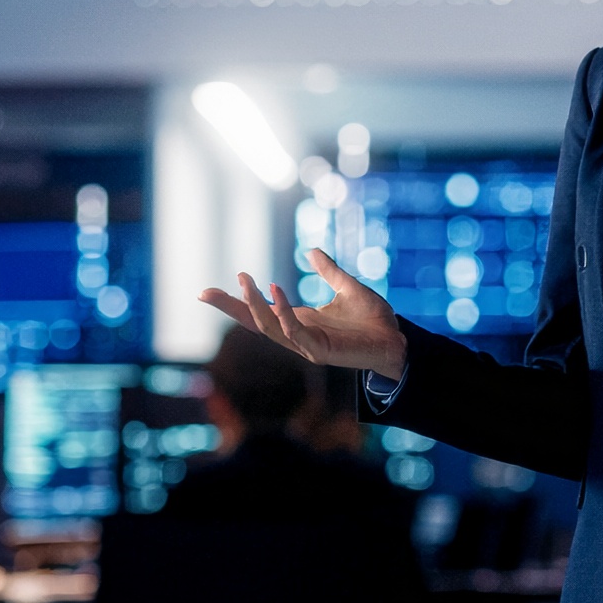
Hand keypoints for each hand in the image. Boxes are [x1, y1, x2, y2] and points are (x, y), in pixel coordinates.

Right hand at [197, 248, 406, 380]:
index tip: (205, 291)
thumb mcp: (347, 287)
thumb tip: (311, 251)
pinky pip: (294, 332)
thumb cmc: (374, 319)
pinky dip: (282, 313)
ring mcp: (306, 344)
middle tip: (206, 292)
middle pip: (253, 323)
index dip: (233, 302)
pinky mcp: (320, 351)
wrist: (397, 339)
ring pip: (269, 329)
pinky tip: (275, 292)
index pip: (258, 312)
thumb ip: (328, 271)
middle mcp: (297, 333)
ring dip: (253, 307)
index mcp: (299, 320)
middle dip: (230, 309)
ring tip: (245, 282)